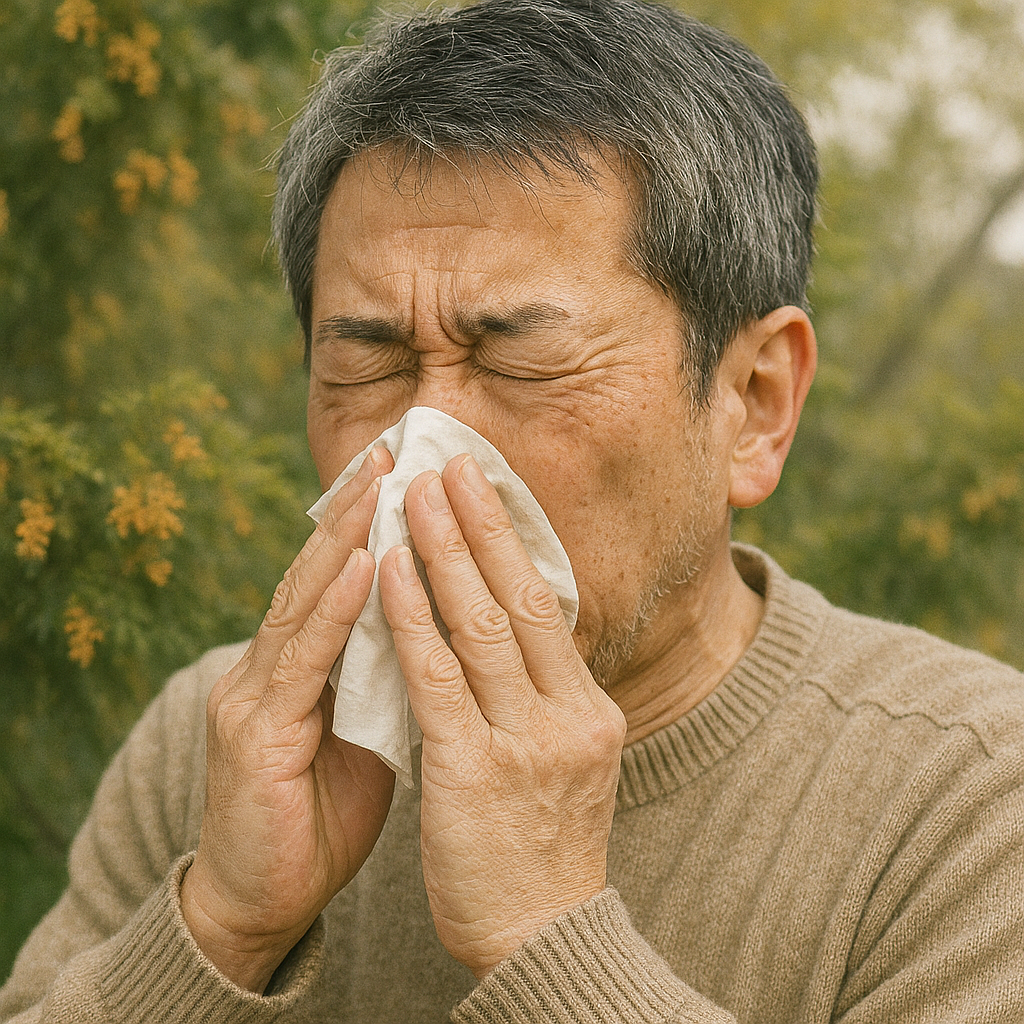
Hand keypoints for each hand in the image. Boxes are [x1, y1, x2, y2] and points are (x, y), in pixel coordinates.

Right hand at [181, 447, 396, 992]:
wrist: (265, 901)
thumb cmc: (321, 813)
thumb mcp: (366, 733)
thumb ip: (389, 680)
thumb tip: (443, 634)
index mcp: (299, 667)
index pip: (340, 581)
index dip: (370, 525)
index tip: (408, 473)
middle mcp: (269, 667)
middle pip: (319, 573)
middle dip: (356, 509)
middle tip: (394, 448)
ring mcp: (253, 695)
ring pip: (305, 600)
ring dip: (345, 537)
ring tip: (379, 483)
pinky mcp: (253, 733)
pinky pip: (302, 661)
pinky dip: (333, 608)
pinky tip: (363, 563)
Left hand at [378, 454, 625, 977]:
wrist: (543, 939)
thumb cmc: (544, 848)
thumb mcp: (566, 763)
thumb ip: (543, 698)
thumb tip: (514, 635)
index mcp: (590, 709)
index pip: (550, 606)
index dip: (515, 542)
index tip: (489, 491)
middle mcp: (568, 714)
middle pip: (522, 597)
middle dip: (484, 524)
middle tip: (452, 464)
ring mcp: (525, 740)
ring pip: (481, 623)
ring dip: (443, 551)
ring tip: (414, 494)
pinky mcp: (473, 768)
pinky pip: (436, 676)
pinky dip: (411, 616)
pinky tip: (388, 570)